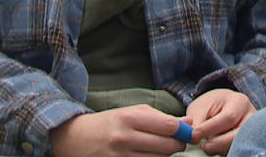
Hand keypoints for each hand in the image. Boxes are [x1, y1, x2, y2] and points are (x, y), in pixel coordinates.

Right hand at [50, 104, 186, 156]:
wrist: (77, 138)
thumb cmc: (110, 122)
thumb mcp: (132, 112)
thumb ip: (161, 117)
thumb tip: (188, 122)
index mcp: (130, 118)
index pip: (169, 126)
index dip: (183, 131)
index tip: (186, 132)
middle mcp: (125, 137)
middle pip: (166, 146)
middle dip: (177, 145)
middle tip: (176, 142)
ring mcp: (120, 156)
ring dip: (165, 155)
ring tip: (159, 148)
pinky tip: (148, 156)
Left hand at [186, 88, 255, 154]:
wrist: (222, 107)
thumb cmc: (211, 105)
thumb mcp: (201, 107)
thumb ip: (196, 120)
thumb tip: (192, 138)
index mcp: (239, 102)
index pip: (229, 117)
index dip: (210, 128)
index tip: (194, 135)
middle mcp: (250, 117)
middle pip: (237, 135)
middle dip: (217, 144)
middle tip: (203, 146)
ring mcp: (252, 132)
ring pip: (238, 146)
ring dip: (220, 149)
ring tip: (208, 145)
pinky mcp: (248, 143)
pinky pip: (238, 151)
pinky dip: (224, 152)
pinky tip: (216, 148)